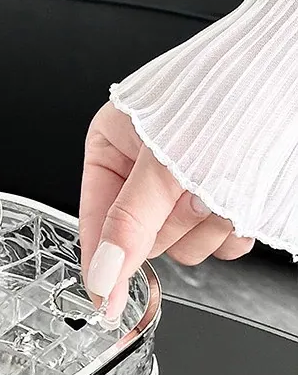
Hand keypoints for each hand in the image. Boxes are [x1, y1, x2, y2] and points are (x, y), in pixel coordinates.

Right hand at [79, 104, 254, 318]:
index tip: (103, 303)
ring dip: (209, 225)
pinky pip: (220, 243)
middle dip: (174, 223)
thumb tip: (101, 274)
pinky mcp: (224, 199)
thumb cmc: (227, 90)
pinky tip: (243, 197)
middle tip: (190, 192)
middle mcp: (146, 170)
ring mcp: (186, 186)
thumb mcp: (165, 163)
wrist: (289, 71)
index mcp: (113, 146)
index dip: (103, 262)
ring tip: (224, 184)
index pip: (96, 221)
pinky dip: (235, 228)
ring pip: (185, 245)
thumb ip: (129, 224)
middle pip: (145, 239)